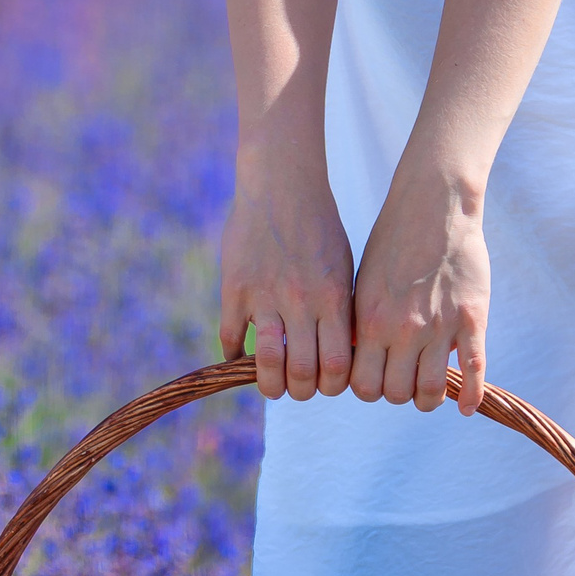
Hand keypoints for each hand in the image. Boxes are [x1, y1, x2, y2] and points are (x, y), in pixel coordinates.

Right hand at [220, 157, 354, 401]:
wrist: (282, 185)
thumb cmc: (320, 228)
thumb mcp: (344, 269)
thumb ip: (343, 313)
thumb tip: (344, 358)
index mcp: (333, 297)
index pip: (337, 366)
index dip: (332, 385)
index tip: (326, 383)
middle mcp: (300, 300)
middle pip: (302, 373)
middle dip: (300, 391)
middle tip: (297, 387)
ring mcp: (264, 295)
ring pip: (265, 362)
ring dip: (269, 383)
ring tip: (271, 382)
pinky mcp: (234, 288)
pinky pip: (230, 337)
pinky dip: (235, 356)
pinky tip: (241, 356)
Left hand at [349, 168, 489, 415]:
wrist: (433, 207)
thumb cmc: (393, 242)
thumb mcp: (364, 283)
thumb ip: (362, 324)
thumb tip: (356, 360)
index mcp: (370, 321)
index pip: (363, 385)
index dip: (369, 388)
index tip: (377, 378)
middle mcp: (403, 330)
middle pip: (396, 394)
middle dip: (398, 393)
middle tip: (403, 380)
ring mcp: (440, 327)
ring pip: (430, 391)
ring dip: (428, 398)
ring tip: (429, 390)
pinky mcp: (472, 320)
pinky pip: (473, 371)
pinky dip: (470, 396)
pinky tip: (466, 405)